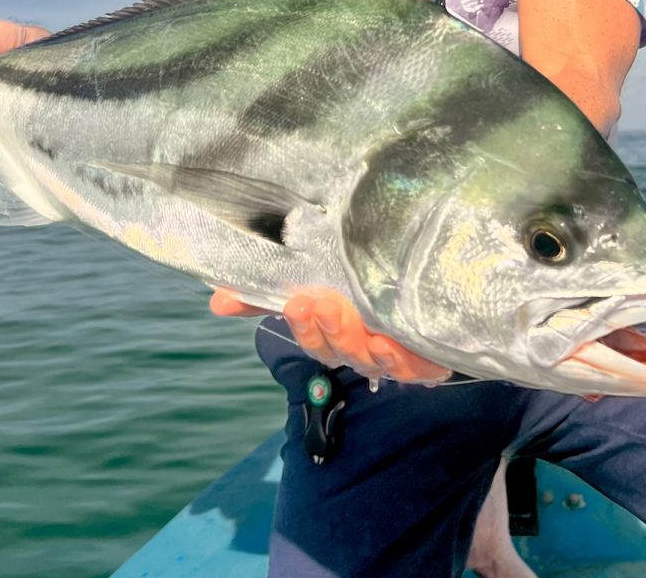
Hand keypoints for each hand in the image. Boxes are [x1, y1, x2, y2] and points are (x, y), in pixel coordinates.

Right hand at [210, 287, 452, 384]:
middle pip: (339, 350)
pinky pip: (417, 367)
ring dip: (360, 341)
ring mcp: (395, 354)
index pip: (313, 338)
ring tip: (357, 318)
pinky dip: (405, 360)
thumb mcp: (317, 279)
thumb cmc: (362, 288)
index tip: (297, 302)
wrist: (428, 282)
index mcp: (335, 333)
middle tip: (320, 302)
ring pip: (372, 360)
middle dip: (329, 329)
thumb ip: (268, 292)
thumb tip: (216, 300)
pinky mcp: (429, 356)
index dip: (304, 326)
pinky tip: (393, 342)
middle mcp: (361, 347)